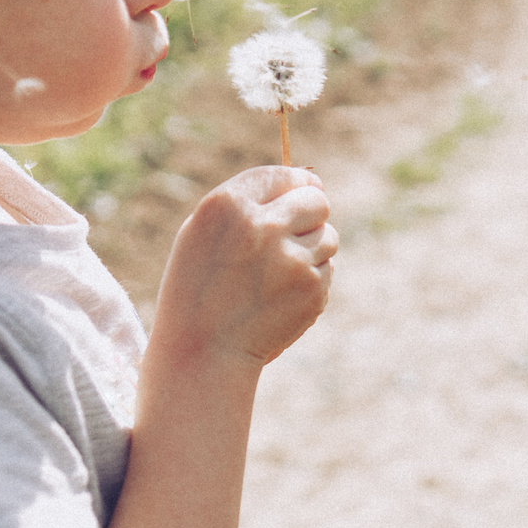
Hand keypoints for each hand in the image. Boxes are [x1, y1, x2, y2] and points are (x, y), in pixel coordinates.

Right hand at [150, 167, 336, 371]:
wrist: (202, 352)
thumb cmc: (198, 288)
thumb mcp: (204, 233)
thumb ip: (251, 202)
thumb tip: (312, 180)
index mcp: (227, 205)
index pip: (283, 174)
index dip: (297, 184)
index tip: (300, 194)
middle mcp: (262, 226)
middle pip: (317, 200)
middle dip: (310, 214)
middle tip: (291, 236)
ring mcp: (291, 259)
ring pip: (329, 236)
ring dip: (312, 249)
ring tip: (277, 274)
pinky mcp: (312, 288)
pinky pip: (328, 269)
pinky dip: (311, 280)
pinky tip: (281, 298)